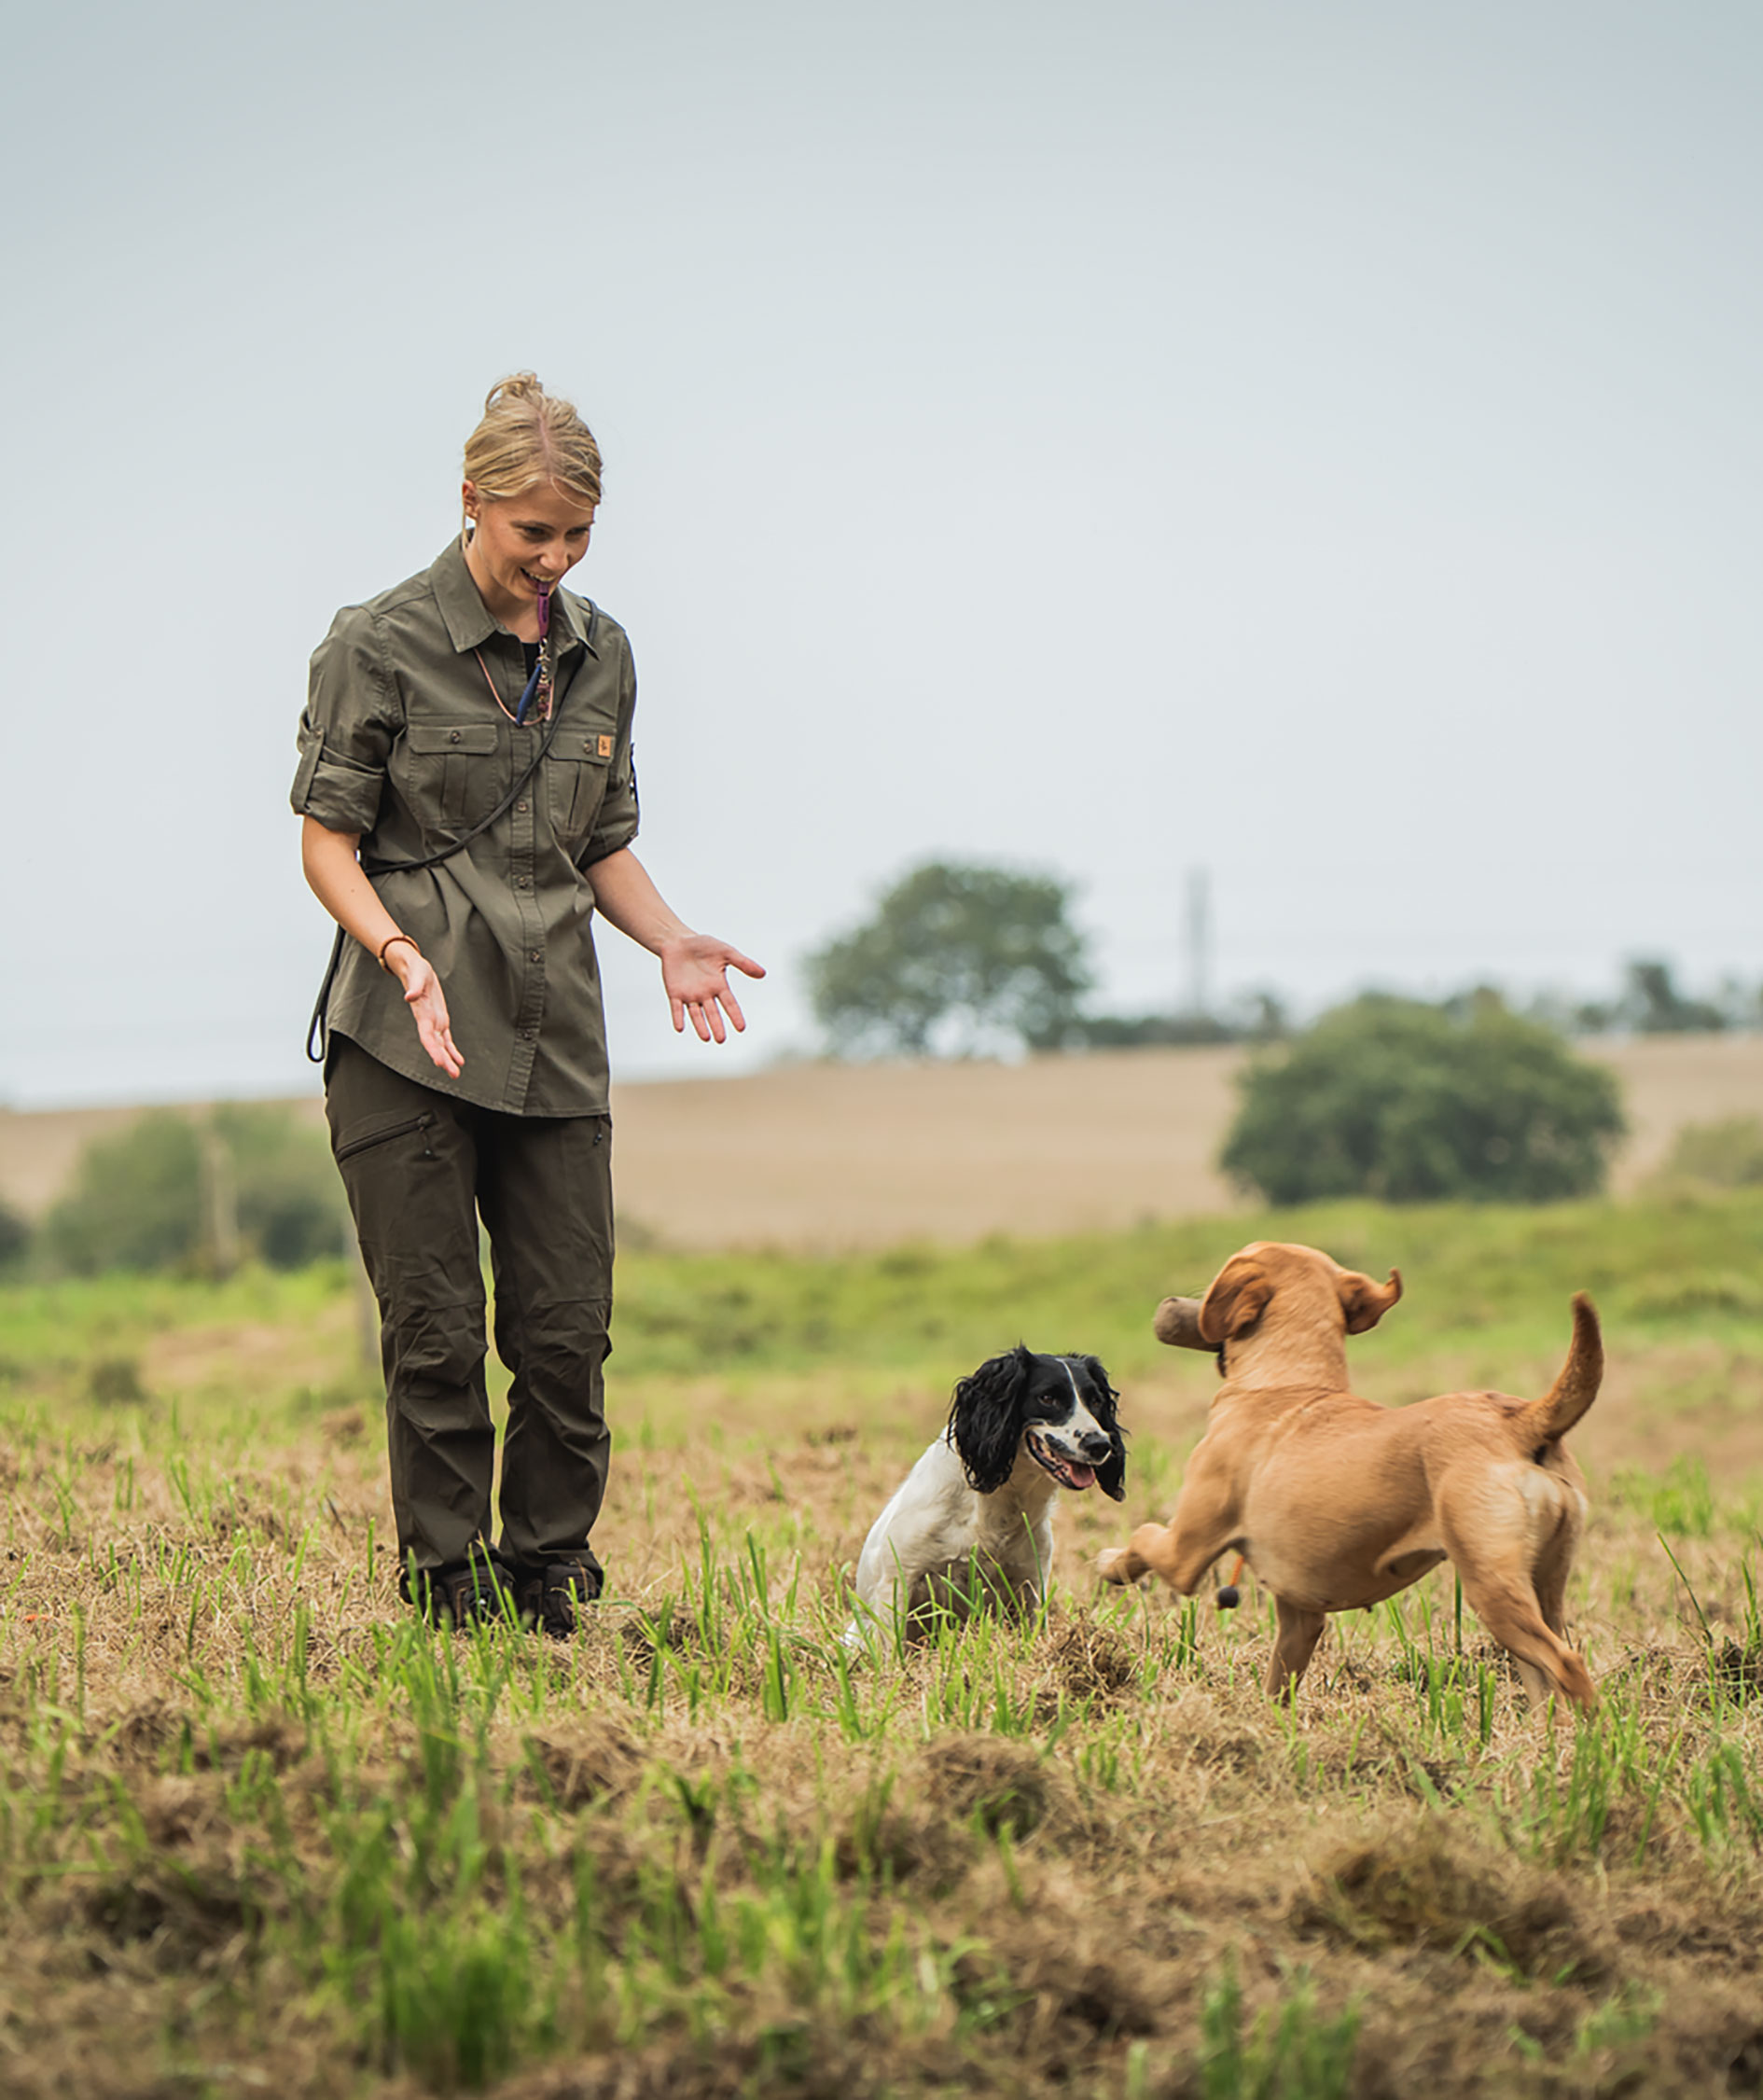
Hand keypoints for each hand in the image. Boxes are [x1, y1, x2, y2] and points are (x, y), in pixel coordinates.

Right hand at [392, 951, 463, 1077]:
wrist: (415, 969)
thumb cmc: (416, 971)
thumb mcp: (417, 975)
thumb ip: (415, 987)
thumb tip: (409, 997)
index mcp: (422, 1014)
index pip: (426, 1035)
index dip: (432, 1049)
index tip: (439, 1062)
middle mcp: (427, 1021)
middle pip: (435, 1045)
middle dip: (443, 1059)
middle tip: (453, 1074)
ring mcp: (433, 1022)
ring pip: (441, 1045)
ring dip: (448, 1059)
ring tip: (455, 1073)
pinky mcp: (440, 1019)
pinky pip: (446, 1038)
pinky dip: (452, 1049)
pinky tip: (459, 1061)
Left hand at [660, 935, 764, 1043]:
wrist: (678, 941)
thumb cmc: (703, 945)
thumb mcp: (726, 952)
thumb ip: (743, 963)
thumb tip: (763, 974)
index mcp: (719, 985)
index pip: (729, 1004)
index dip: (735, 1015)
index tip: (741, 1028)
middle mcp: (705, 994)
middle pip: (712, 1013)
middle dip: (717, 1026)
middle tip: (721, 1039)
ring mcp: (690, 995)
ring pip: (696, 1014)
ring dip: (700, 1026)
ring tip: (706, 1038)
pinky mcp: (675, 993)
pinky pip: (677, 1008)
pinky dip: (678, 1017)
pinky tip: (680, 1027)